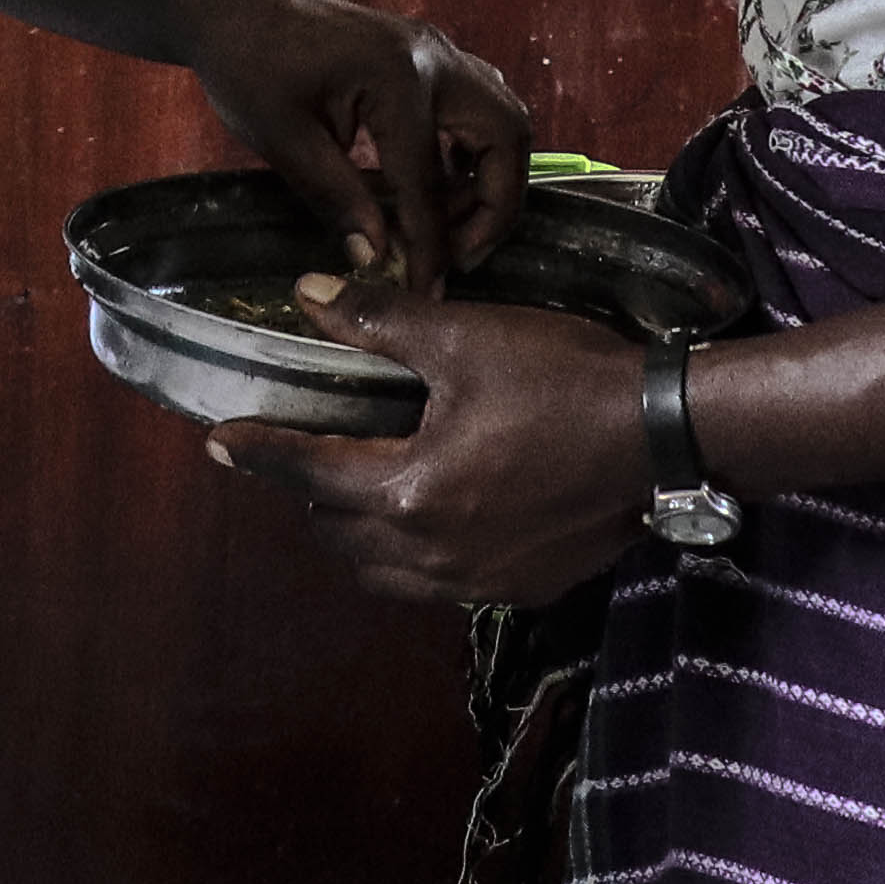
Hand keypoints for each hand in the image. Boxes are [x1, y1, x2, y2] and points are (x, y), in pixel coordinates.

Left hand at [187, 0, 535, 279]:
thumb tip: (376, 258)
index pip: (430, 182)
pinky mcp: (430, 57)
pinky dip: (473, 152)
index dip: (431, 247)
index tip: (426, 291)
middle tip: (460, 253)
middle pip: (507, 137)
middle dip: (496, 204)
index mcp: (397, 79)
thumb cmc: (249, 67)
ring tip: (445, 225)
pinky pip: (479, 107)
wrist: (237, 10)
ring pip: (504, 119)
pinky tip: (436, 186)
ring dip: (490, 177)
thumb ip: (338, 200)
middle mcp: (433, 58)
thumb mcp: (285, 142)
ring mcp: (437, 52)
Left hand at [204, 274, 653, 605]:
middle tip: (310, 449)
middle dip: (310, 491)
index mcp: (408, 490)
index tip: (219, 439)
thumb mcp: (466, 338)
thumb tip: (310, 295)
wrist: (665, 438)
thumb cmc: (563, 379)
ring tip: (366, 485)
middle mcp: (431, 552)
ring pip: (383, 570)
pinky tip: (440, 511)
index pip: (306, 471)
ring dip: (359, 532)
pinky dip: (416, 553)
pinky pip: (439, 583)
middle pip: (337, 531)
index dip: (259, 450)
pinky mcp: (519, 588)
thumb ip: (380, 322)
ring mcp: (477, 580)